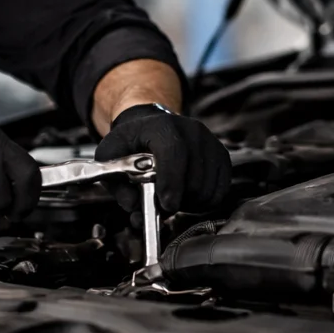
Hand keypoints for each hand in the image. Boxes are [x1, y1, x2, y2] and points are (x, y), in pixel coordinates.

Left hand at [94, 103, 230, 214]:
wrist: (153, 126)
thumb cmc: (132, 142)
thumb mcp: (112, 157)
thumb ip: (117, 184)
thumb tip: (133, 206)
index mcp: (161, 126)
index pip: (174, 152)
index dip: (172, 181)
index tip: (167, 204)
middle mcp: (191, 130)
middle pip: (193, 177)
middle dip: (177, 200)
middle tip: (162, 205)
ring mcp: (210, 142)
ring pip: (207, 188)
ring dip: (190, 203)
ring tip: (174, 197)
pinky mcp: (222, 155)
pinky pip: (220, 190)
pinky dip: (205, 202)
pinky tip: (188, 196)